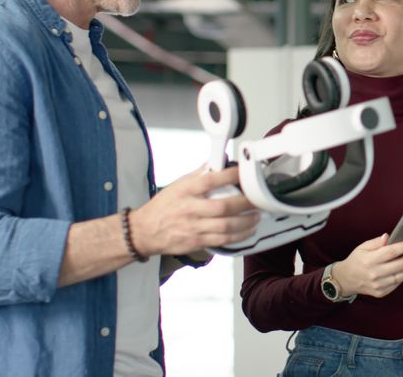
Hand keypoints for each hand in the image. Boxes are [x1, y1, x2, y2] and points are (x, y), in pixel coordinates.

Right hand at [130, 166, 259, 256]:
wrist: (144, 232)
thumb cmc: (162, 207)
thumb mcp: (177, 185)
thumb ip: (197, 175)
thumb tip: (215, 162)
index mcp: (186, 191)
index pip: (210, 180)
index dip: (229, 175)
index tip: (244, 172)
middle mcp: (190, 209)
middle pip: (223, 206)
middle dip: (246, 203)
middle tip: (258, 199)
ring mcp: (194, 227)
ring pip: (226, 225)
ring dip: (246, 221)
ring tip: (257, 215)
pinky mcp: (197, 241)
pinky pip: (223, 239)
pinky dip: (239, 235)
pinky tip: (248, 230)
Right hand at [333, 234, 402, 297]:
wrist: (346, 280)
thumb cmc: (356, 260)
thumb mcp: (362, 247)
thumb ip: (376, 242)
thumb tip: (389, 236)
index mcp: (370, 260)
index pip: (393, 252)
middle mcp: (375, 273)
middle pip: (401, 264)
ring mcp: (379, 285)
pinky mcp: (381, 293)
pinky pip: (398, 283)